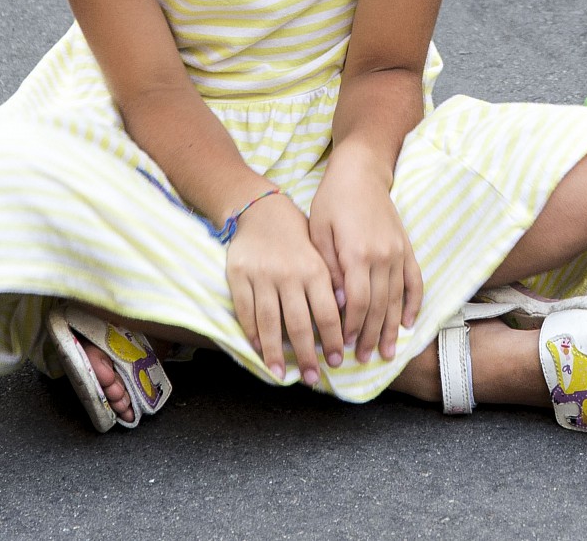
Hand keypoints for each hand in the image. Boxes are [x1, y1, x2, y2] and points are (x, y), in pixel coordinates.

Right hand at [224, 191, 343, 385]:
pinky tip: (260, 351)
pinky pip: (246, 312)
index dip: (333, 341)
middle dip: (308, 356)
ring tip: (283, 374)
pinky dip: (252, 334)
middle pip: (299, 324)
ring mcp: (262, 276)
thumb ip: (332, 282)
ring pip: (270, 323)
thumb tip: (347, 317)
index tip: (337, 361)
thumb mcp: (322, 251)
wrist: (261, 208)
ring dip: (277, 354)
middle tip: (314, 378)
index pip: (328, 313)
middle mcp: (289, 274)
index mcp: (315, 268)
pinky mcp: (238, 275)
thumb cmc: (298, 234)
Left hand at [308, 163, 422, 365]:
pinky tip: (410, 323)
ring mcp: (398, 252)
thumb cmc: (333, 200)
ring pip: (397, 298)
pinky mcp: (406, 247)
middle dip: (372, 336)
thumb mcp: (319, 231)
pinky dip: (414, 303)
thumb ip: (329, 268)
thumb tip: (340, 303)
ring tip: (388, 353)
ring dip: (392, 328)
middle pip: (379, 306)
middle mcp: (382, 256)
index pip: (359, 303)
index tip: (344, 346)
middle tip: (364, 359)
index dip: (353, 328)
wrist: (361, 171)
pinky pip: (414, 281)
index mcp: (357, 253)